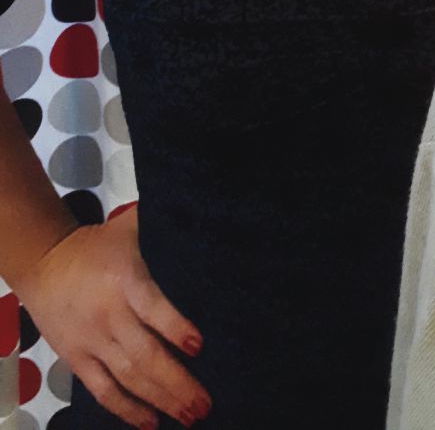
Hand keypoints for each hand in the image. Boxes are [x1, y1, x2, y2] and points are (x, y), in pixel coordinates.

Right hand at [14, 206, 210, 428]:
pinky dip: (126, 410)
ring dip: (160, 400)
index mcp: (126, 281)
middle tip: (205, 403)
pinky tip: (151, 423)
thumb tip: (202, 211)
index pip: (152, 308)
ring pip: (127, 378)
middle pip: (144, 355)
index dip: (175, 328)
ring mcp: (91, 342)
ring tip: (190, 416)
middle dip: (177, 382)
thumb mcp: (130, 228)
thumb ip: (163, 224)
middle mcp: (109, 315)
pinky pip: (102, 391)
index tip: (198, 346)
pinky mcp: (77, 360)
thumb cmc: (99, 245)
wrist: (44, 263)